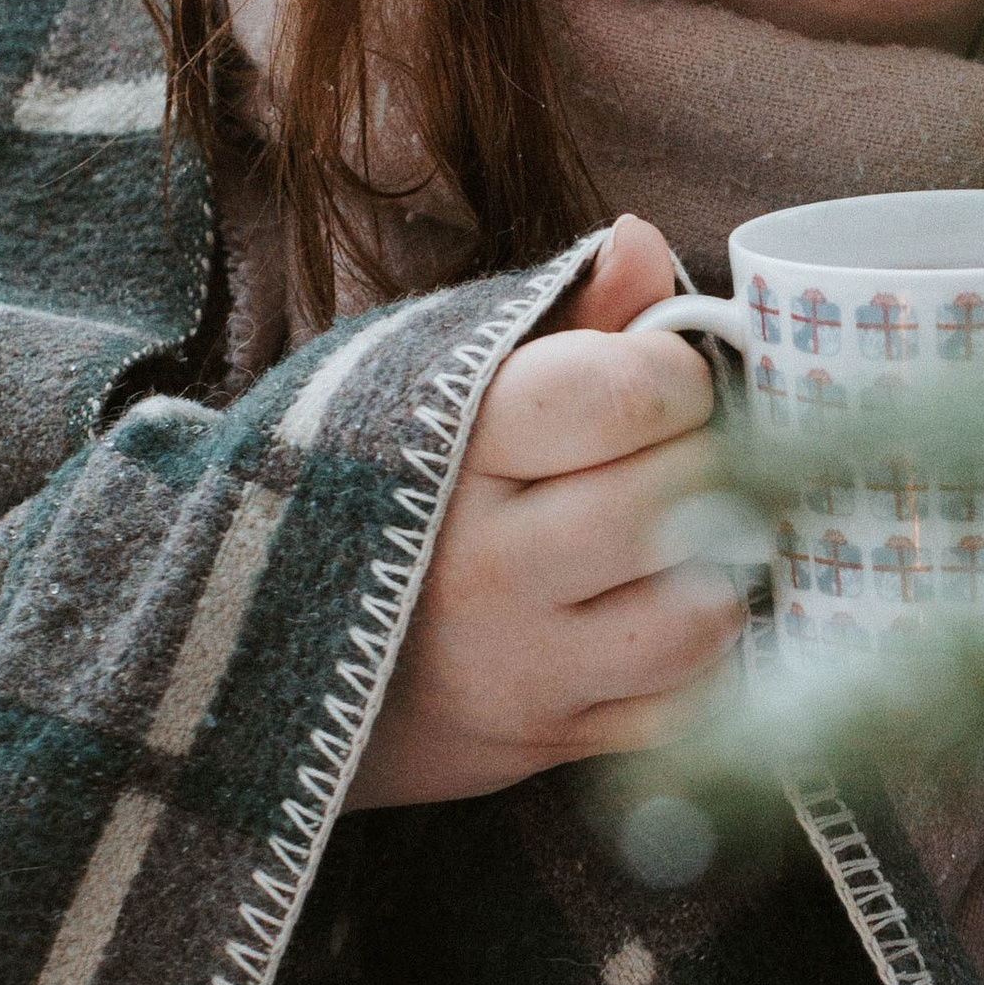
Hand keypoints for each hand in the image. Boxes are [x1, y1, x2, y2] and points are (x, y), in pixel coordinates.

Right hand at [350, 216, 742, 809]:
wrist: (268, 660)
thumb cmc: (382, 486)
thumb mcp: (438, 380)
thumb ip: (562, 318)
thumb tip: (642, 240)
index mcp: (455, 449)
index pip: (625, 396)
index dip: (675, 375)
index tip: (662, 380)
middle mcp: (488, 567)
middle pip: (680, 499)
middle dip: (710, 462)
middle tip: (683, 458)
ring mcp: (522, 668)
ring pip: (699, 614)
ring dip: (716, 568)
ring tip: (681, 538)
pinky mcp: (550, 744)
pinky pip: (684, 706)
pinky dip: (700, 662)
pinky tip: (661, 614)